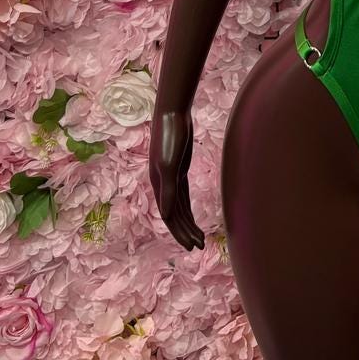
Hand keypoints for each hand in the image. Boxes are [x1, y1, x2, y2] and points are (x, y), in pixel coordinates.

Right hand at [149, 107, 204, 250]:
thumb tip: (166, 214)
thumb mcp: (170, 164)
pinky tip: (193, 218)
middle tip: (199, 247)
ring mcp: (170, 177)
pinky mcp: (179, 170)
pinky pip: (183, 196)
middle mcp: (162, 184)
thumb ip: (168, 188)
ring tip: (199, 238)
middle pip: (174, 215)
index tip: (192, 246)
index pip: (169, 216)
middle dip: (185, 232)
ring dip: (188, 223)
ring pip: (179, 207)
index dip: (179, 232)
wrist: (172, 112)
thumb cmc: (170, 135)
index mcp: (159, 185)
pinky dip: (188, 209)